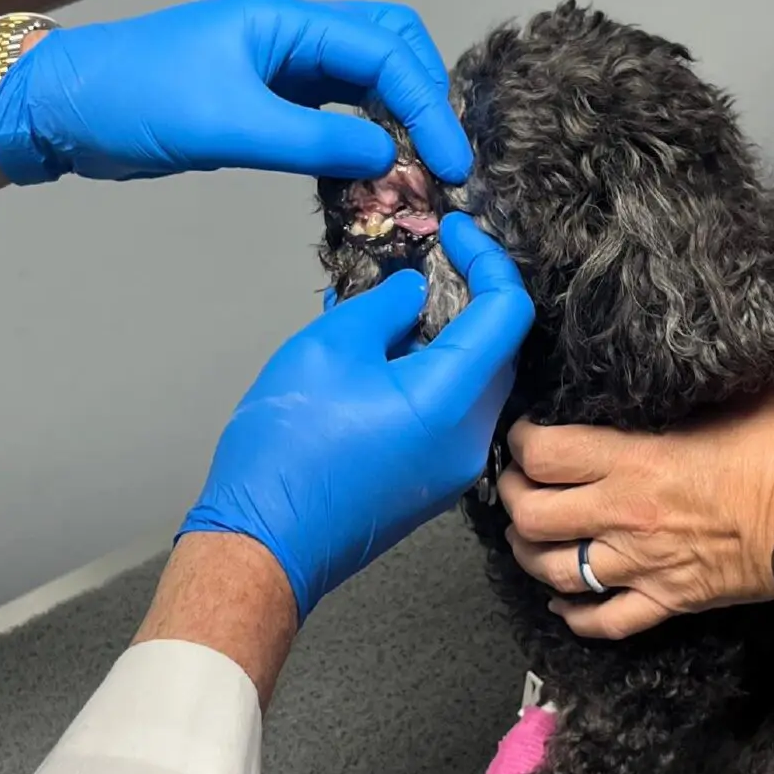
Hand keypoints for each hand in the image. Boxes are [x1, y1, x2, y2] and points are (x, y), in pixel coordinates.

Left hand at [0, 0, 471, 186]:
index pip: (385, 52)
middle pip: (390, 49)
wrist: (61, 108)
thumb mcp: (225, 124)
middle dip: (426, 100)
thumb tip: (387, 160)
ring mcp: (280, 67)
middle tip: (444, 163)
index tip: (452, 164)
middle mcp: (293, 36)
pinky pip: (334, 113)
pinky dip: (362, 140)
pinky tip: (372, 175)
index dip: (428, 106)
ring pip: (365, 82)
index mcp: (287, 22)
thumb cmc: (132, 98)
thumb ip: (310, 143)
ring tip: (419, 173)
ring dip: (399, 120)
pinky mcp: (265, 101)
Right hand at [181, 213, 532, 618]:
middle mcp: (469, 437)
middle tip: (433, 259)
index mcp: (452, 400)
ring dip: (449, 335)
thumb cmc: (287, 451)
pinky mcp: (433, 481)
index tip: (456, 231)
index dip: (487, 258)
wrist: (265, 542)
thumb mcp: (328, 349)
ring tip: (397, 305)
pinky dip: (432, 372)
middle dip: (472, 295)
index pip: (507, 311)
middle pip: (499, 348)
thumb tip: (415, 291)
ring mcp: (454, 466)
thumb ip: (384, 307)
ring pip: (475, 381)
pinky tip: (386, 354)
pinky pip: (452, 411)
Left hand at [499, 384, 773, 639]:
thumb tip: (667, 366)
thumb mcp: (735, 393)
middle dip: (511, 498)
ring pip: (555, 571)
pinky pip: (605, 621)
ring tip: (527, 539)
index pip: (544, 453)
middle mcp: (625, 516)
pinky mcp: (668, 600)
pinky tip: (563, 603)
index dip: (520, 442)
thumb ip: (685, 388)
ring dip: (530, 555)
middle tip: (514, 485)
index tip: (524, 434)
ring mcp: (643, 565)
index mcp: (634, 460)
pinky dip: (575, 616)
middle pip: (532, 516)